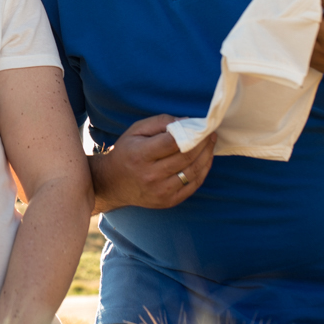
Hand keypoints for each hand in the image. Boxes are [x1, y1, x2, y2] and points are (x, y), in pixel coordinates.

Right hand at [93, 115, 215, 212]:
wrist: (112, 184)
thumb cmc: (126, 152)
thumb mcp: (136, 130)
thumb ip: (161, 122)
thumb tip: (186, 122)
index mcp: (141, 154)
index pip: (172, 142)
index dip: (191, 133)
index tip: (202, 126)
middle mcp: (150, 175)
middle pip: (186, 157)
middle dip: (203, 143)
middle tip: (210, 132)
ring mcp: (160, 191)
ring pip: (193, 171)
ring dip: (207, 156)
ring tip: (211, 144)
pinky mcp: (168, 201)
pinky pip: (193, 185)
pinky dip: (203, 171)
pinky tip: (206, 160)